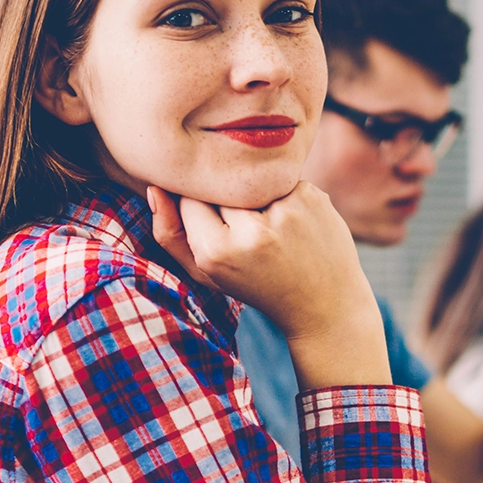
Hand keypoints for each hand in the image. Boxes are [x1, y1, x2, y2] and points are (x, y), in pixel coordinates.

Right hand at [148, 183, 388, 388]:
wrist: (326, 305)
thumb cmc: (259, 287)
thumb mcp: (207, 274)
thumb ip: (171, 234)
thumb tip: (156, 188)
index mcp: (218, 252)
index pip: (188, 198)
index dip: (200, 208)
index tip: (220, 227)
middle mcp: (253, 230)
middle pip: (219, 186)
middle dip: (227, 200)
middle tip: (252, 232)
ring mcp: (287, 210)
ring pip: (250, 178)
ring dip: (255, 194)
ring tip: (274, 228)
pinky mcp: (312, 196)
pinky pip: (280, 178)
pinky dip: (283, 194)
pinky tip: (295, 222)